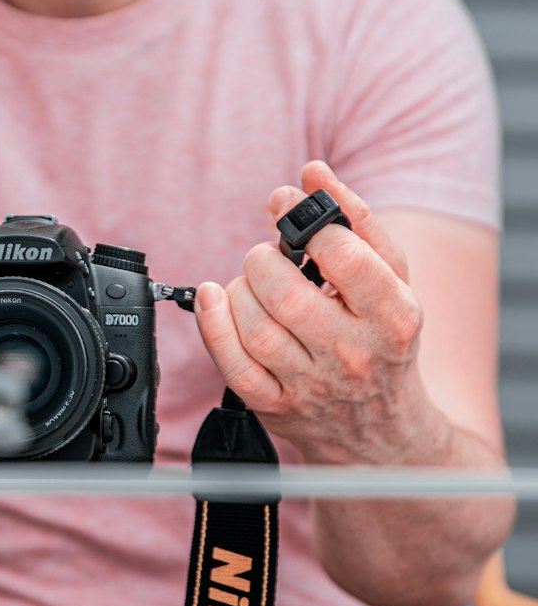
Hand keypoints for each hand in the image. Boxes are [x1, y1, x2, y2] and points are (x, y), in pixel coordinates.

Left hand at [194, 162, 428, 463]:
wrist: (383, 433)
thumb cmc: (383, 337)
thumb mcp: (392, 277)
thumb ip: (356, 218)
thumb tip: (314, 171)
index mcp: (392, 316)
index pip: (344, 257)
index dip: (307, 222)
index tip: (291, 211)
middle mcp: (353, 355)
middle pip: (286, 294)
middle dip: (265, 259)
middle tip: (270, 257)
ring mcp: (312, 386)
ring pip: (257, 329)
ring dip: (241, 291)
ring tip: (254, 284)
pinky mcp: (275, 407)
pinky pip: (233, 367)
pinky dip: (213, 326)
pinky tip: (214, 300)